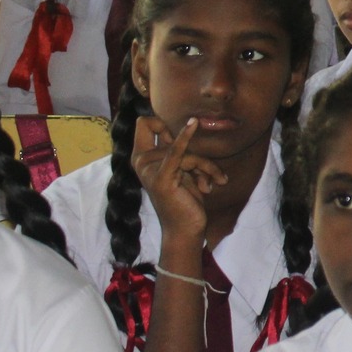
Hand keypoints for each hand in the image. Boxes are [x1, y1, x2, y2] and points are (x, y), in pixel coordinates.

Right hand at [132, 117, 222, 244]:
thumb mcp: (183, 169)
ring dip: (207, 169)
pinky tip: (193, 124)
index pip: (145, 124)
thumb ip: (180, 150)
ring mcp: (150, 170)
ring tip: (210, 185)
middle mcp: (141, 161)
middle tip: (204, 176)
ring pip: (189, 153)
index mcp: (142, 157)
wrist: (186, 228)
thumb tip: (190, 124)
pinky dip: (185, 137)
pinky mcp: (162, 179)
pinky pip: (177, 153)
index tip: (173, 139)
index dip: (161, 123)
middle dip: (197, 157)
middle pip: (176, 139)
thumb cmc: (185, 199)